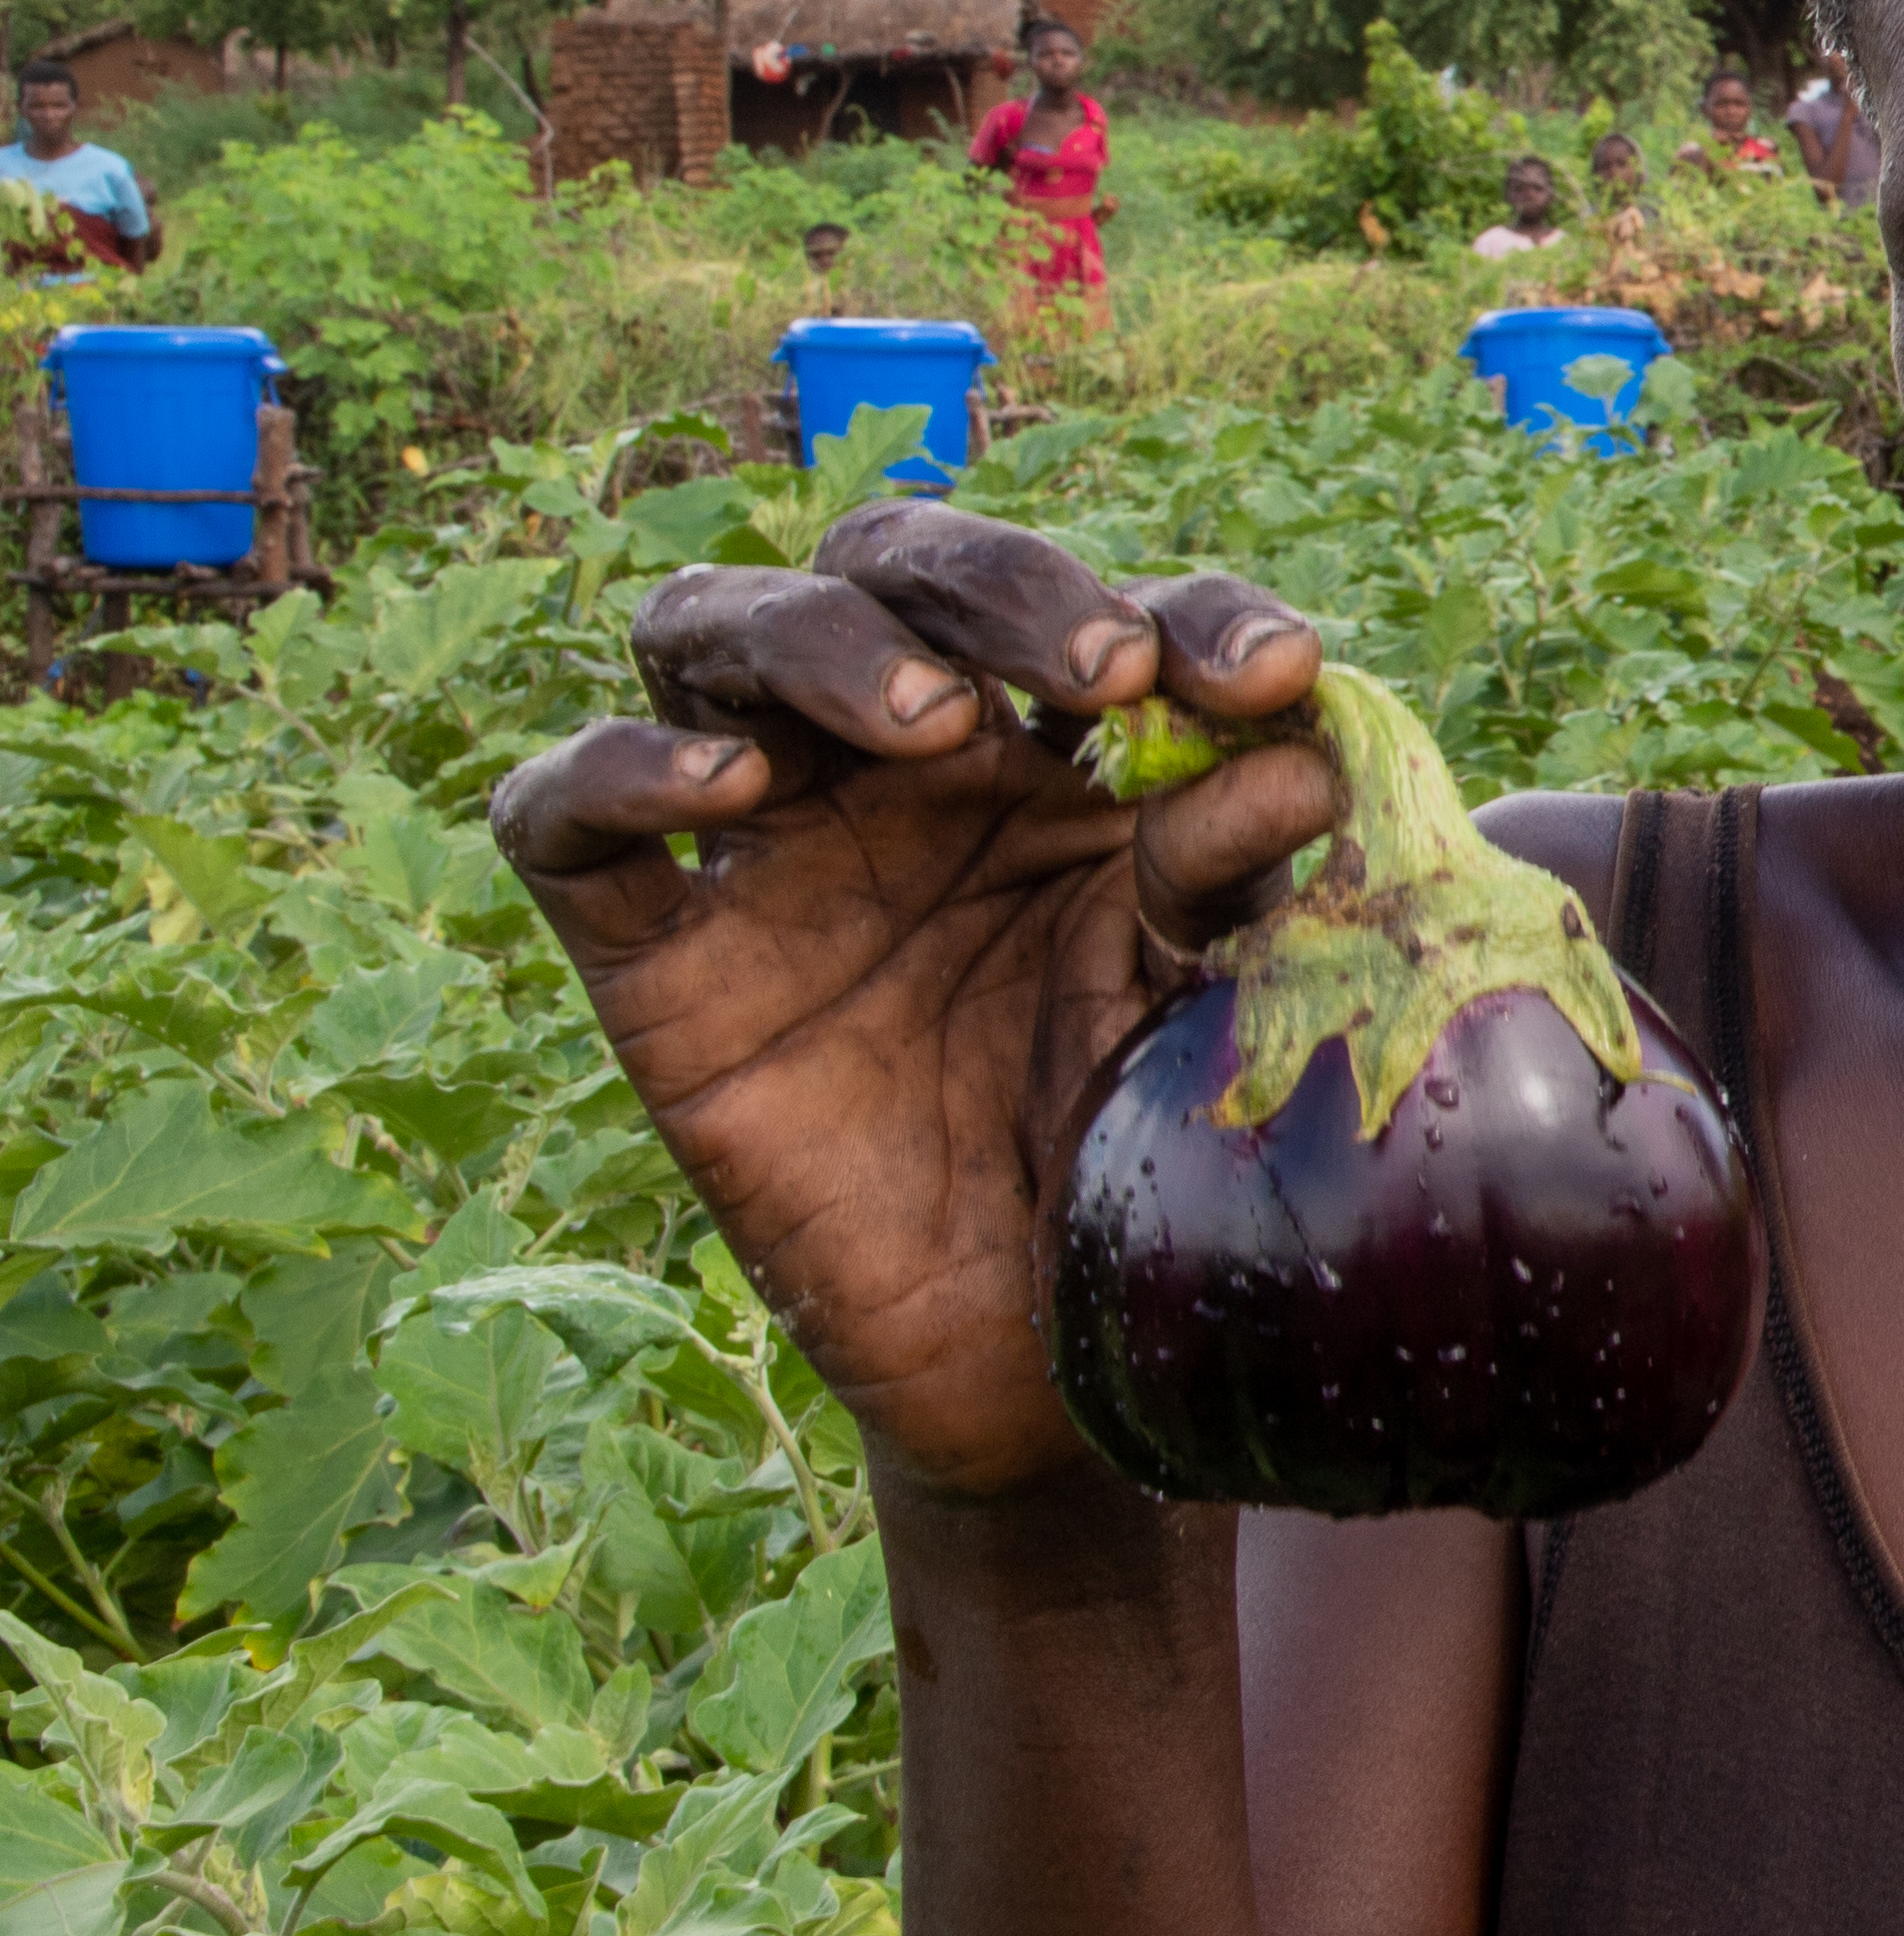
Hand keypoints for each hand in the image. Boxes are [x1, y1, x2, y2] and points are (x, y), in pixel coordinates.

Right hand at [491, 501, 1341, 1503]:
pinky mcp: (655, 964)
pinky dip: (620, 769)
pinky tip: (730, 783)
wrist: (1041, 1360)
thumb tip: (1303, 759)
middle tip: (1104, 671)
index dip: (1190, 614)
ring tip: (932, 721)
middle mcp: (901, 774)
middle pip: (891, 576)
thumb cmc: (1128, 1150)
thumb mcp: (1201, 1005)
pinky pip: (567, 823)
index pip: (1102, 618)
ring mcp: (768, 852)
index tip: (1279, 672)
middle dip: (995, 587)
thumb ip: (1231, 879)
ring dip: (819, 640)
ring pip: (714, 636)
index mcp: (1060, 758)